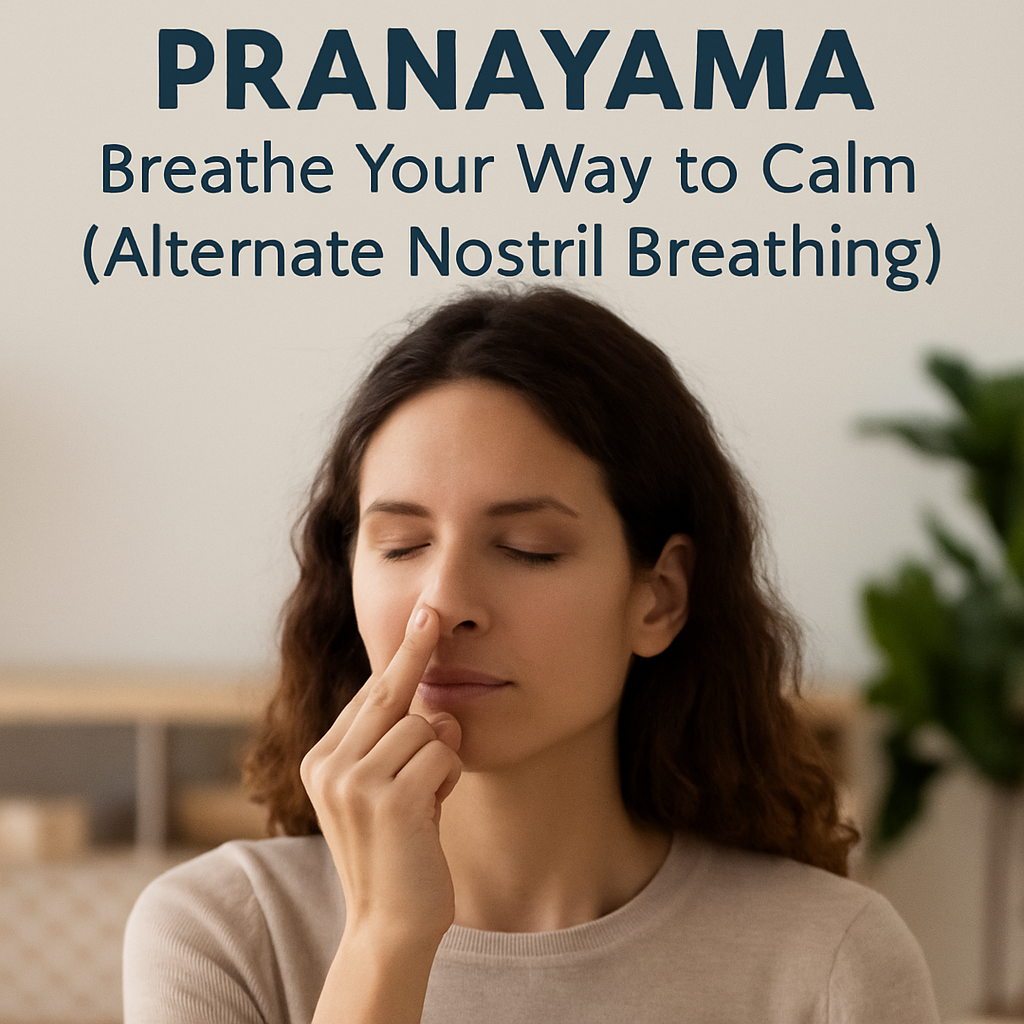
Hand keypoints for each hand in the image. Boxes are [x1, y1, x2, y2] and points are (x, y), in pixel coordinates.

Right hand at [300, 605, 462, 947]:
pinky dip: (449, 776)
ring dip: (441, 755)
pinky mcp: (387, 800)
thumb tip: (425, 690)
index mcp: (320, 759)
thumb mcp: (378, 789)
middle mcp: (329, 765)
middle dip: (415, 652)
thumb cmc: (395, 850)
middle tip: (432, 612)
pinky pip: (440, 753)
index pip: (367, 695)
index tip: (420, 616)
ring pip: (424, 725)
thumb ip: (387, 743)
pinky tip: (435, 808)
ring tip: (429, 795)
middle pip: (387, 691)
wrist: (390, 924)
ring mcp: (354, 782)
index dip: (399, 658)